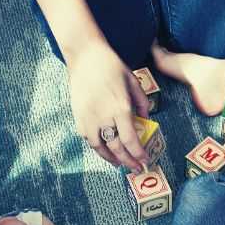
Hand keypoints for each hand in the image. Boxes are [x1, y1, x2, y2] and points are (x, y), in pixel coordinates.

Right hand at [68, 41, 149, 171]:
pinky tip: (105, 150)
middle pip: (117, 148)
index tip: (144, 161)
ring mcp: (89, 119)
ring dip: (112, 159)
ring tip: (120, 163)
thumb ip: (142, 103)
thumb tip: (146, 120)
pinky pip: (89, 139)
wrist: (85, 56)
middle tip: (136, 168)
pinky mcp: (78, 117)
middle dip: (128, 161)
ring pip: (100, 148)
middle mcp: (104, 117)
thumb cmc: (112, 66)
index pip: (131, 140)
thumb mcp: (133, 82)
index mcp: (121, 108)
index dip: (138, 154)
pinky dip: (98, 148)